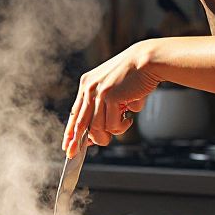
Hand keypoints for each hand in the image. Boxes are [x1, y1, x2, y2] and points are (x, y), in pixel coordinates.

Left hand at [64, 42, 160, 156]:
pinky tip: (128, 118)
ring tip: (122, 125)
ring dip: (109, 133)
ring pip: (95, 128)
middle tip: (77, 153)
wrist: (147, 61)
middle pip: (80, 123)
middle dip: (77, 142)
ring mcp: (98, 92)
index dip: (70, 131)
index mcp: (87, 84)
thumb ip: (104, 108)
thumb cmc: (134, 76)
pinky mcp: (110, 97)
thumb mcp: (113, 90)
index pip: (75, 112)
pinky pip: (112, 125)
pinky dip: (121, 127)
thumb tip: (96, 134)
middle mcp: (89, 88)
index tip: (67, 145)